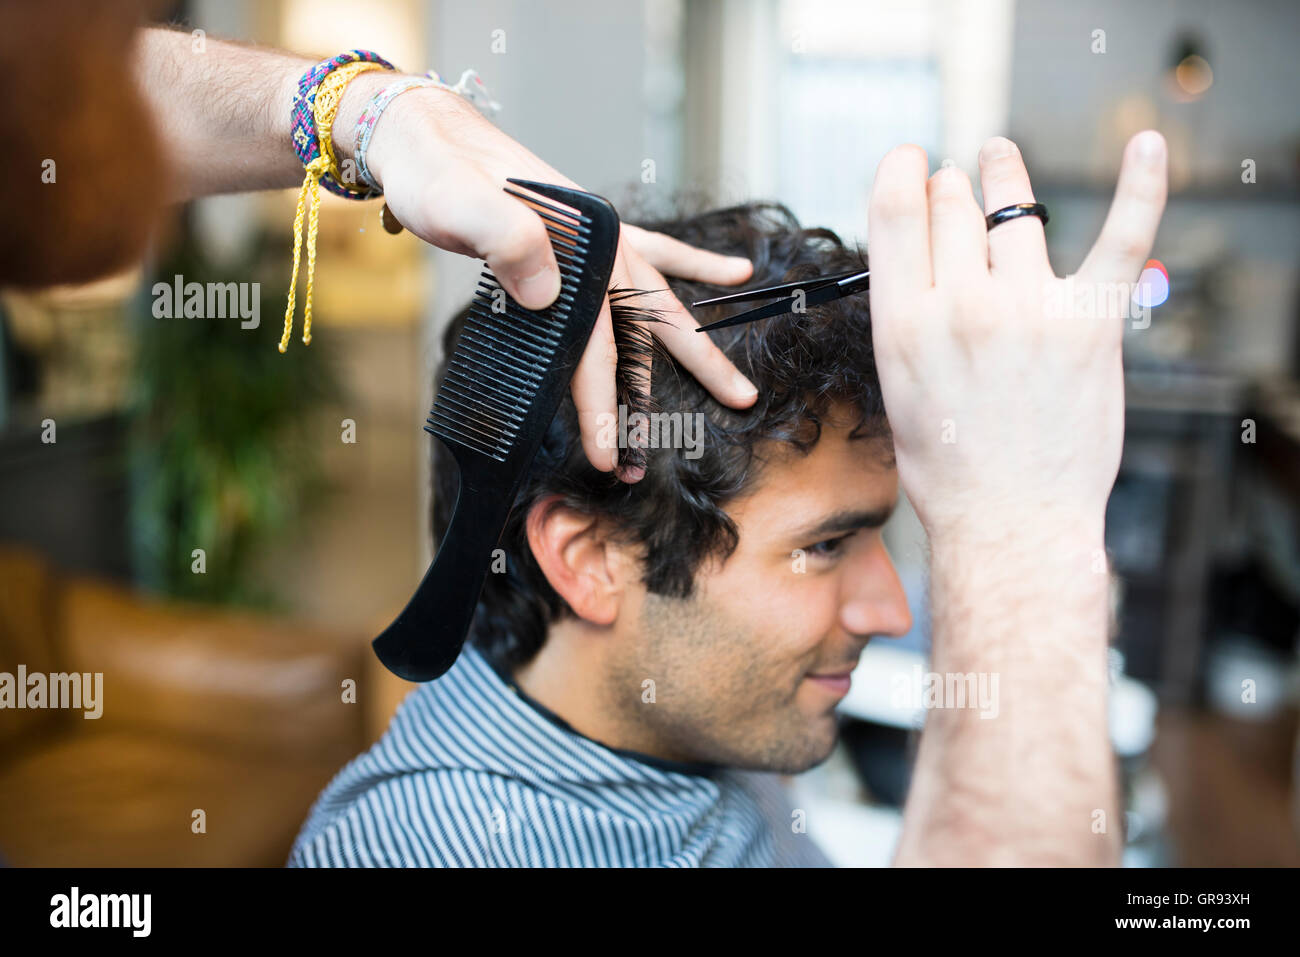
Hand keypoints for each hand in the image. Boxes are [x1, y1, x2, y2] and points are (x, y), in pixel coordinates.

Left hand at [357, 82, 757, 479]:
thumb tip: (551, 296)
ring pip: (657, 306)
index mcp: (577, 245)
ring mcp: (601, 236)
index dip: (604, 401)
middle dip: (652, 399)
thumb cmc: (436, 172)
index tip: (605, 452)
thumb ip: (507, 240)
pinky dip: (696, 263)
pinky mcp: (590, 231)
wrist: (424, 133)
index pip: (597, 341)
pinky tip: (733, 272)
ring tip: (734, 390)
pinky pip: (656, 251)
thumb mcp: (458, 204)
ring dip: (691, 350)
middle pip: (640, 334)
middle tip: (652, 461)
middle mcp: (601, 242)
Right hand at [866, 132, 1167, 538]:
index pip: (897, 212)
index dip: (902, 172)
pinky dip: (1141, 186)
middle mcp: (963, 307)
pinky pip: (1121, 238)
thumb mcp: (898, 385)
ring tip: (1000, 157)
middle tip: (955, 185)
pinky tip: (1147, 146)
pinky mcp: (1091, 325)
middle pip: (955, 208)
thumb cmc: (949, 466)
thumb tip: (924, 253)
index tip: (910, 159)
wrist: (1010, 522)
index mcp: (903, 324)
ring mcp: (1031, 311)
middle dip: (952, 189)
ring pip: (1017, 214)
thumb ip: (907, 316)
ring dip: (1006, 177)